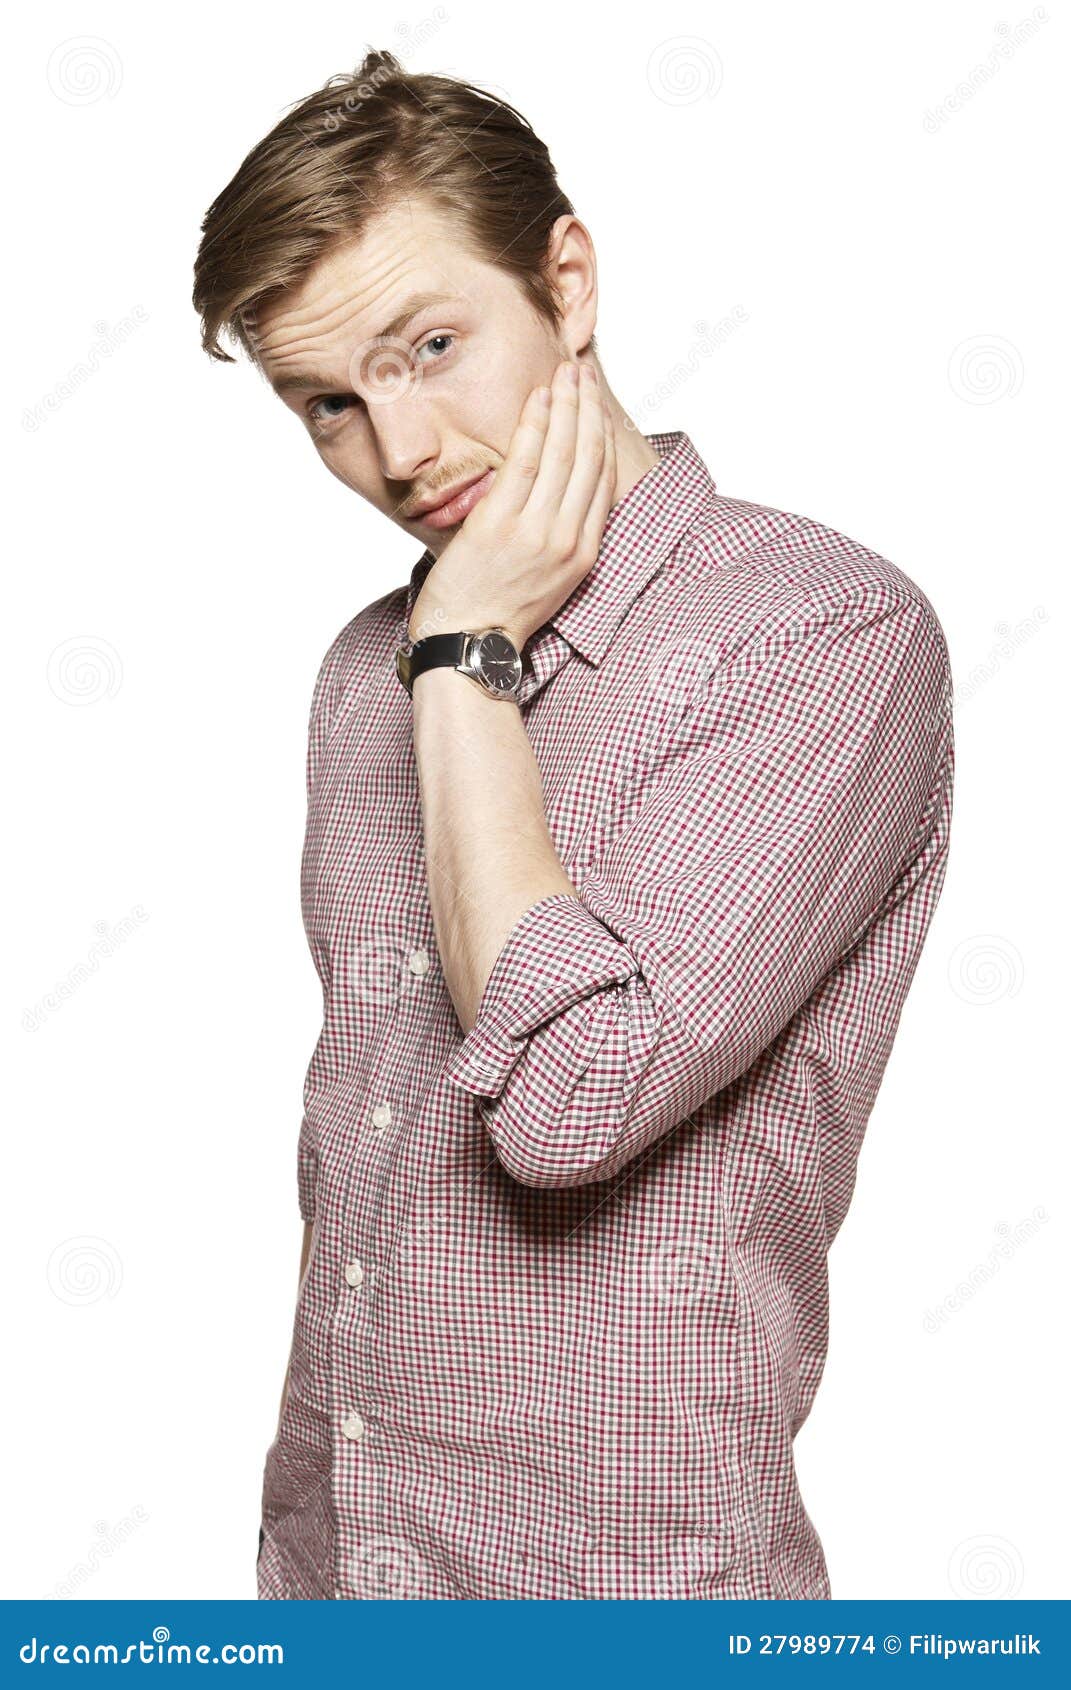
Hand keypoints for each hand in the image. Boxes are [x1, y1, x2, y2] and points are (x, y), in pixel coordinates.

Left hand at [407, 359, 616, 650]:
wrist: (468, 644)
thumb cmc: (497, 615)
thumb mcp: (547, 581)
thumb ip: (559, 538)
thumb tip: (557, 498)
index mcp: (584, 553)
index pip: (603, 479)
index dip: (602, 433)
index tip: (595, 404)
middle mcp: (568, 539)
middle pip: (589, 457)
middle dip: (589, 408)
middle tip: (583, 372)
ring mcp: (537, 531)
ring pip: (563, 452)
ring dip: (566, 404)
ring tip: (564, 373)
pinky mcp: (501, 525)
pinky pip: (524, 461)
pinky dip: (534, 424)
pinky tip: (537, 397)